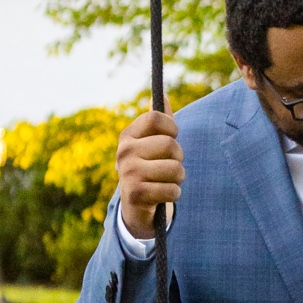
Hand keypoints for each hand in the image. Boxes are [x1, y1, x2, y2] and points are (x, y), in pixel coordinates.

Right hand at [116, 111, 184, 237]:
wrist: (135, 205)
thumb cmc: (150, 168)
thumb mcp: (152, 144)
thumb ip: (159, 122)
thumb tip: (162, 97)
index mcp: (128, 135)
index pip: (156, 117)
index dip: (172, 128)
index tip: (171, 138)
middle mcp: (124, 151)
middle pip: (170, 144)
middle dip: (178, 158)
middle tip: (169, 165)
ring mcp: (128, 173)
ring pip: (175, 168)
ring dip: (178, 178)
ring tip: (167, 181)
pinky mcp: (135, 194)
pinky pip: (172, 190)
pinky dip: (174, 194)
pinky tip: (163, 195)